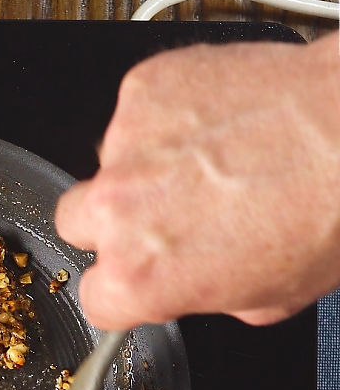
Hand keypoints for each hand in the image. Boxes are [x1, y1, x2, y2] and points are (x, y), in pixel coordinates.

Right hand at [55, 33, 339, 330]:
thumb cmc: (326, 213)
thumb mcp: (266, 299)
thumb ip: (201, 296)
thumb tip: (197, 282)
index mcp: (138, 278)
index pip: (94, 299)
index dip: (120, 293)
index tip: (136, 281)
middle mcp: (117, 211)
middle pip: (74, 223)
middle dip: (109, 225)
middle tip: (162, 217)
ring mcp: (125, 144)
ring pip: (109, 165)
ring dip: (144, 170)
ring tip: (208, 163)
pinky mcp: (145, 90)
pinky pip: (137, 114)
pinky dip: (167, 122)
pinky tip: (213, 127)